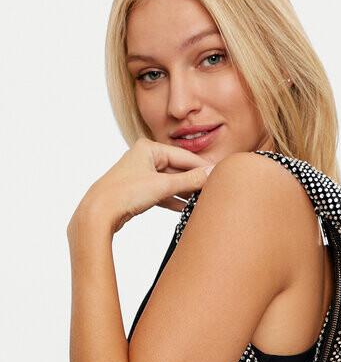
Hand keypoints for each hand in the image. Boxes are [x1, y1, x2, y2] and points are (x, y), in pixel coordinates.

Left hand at [69, 137, 215, 233]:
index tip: (220, 177)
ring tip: (202, 201)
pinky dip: (174, 200)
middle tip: (213, 191)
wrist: (98, 213)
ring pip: (171, 182)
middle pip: (178, 169)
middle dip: (194, 181)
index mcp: (149, 148)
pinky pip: (163, 193)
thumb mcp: (163, 185)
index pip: (184, 157)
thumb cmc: (124, 193)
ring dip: (185, 192)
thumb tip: (212, 173)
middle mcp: (145, 158)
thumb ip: (190, 180)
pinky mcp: (139, 190)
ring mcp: (141, 174)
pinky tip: (187, 209)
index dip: (203, 168)